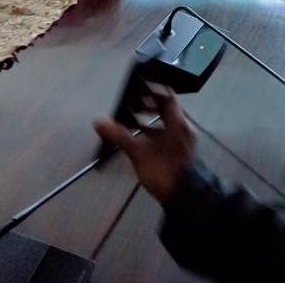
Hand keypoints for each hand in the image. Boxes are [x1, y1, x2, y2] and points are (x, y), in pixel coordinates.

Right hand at [93, 84, 195, 205]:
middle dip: (148, 103)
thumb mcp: (140, 153)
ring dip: (149, 118)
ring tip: (130, 118)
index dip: (152, 88)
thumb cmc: (164, 170)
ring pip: (166, 121)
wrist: (185, 197)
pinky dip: (153, 130)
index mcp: (177, 122)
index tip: (136, 86)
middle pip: (166, 107)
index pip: (166, 95)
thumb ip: (120, 136)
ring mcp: (182, 139)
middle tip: (130, 103)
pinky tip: (138, 137)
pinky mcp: (179, 150)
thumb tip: (99, 121)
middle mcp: (183, 127)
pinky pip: (166, 133)